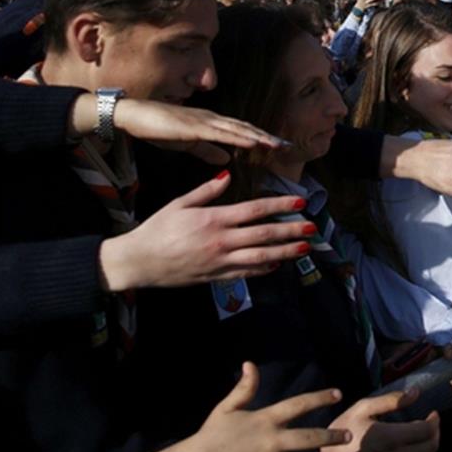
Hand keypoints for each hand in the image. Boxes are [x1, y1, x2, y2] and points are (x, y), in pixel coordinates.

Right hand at [98, 171, 311, 290]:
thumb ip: (207, 191)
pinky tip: (277, 263)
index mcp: (214, 219)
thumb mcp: (179, 204)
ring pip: (261, 256)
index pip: (255, 210)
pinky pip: (246, 272)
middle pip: (265, 234)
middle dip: (291, 230)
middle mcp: (221, 241)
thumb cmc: (156, 229)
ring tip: (305, 247)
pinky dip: (264, 268)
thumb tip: (226, 174)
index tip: (299, 202)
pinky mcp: (216, 277)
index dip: (280, 205)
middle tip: (312, 227)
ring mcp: (221, 261)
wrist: (139, 261)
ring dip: (286, 252)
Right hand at [115, 98, 288, 163]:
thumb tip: (226, 159)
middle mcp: (212, 119)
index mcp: (211, 124)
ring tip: (277, 144)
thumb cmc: (158, 128)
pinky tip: (253, 143)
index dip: (261, 138)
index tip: (279, 147)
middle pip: (246, 128)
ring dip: (259, 136)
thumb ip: (207, 150)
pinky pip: (221, 133)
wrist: (133, 115)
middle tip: (288, 145)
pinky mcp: (194, 126)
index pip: (242, 132)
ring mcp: (204, 121)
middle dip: (267, 137)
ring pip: (238, 129)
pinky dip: (239, 138)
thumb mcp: (188, 143)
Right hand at [175, 362, 349, 451]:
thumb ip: (244, 388)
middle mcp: (270, 442)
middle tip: (349, 436)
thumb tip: (251, 364)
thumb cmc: (210, 436)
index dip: (319, 398)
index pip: (298, 405)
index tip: (338, 393)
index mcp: (264, 420)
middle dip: (332, 437)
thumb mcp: (227, 408)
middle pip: (308, 438)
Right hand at [322, 389, 439, 451]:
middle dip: (435, 432)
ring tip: (422, 435)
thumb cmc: (342, 432)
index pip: (428, 430)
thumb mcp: (362, 408)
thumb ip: (391, 400)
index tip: (432, 413)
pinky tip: (412, 451)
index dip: (435, 420)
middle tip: (430, 423)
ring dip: (430, 446)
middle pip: (431, 446)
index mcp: (391, 438)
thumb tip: (415, 393)